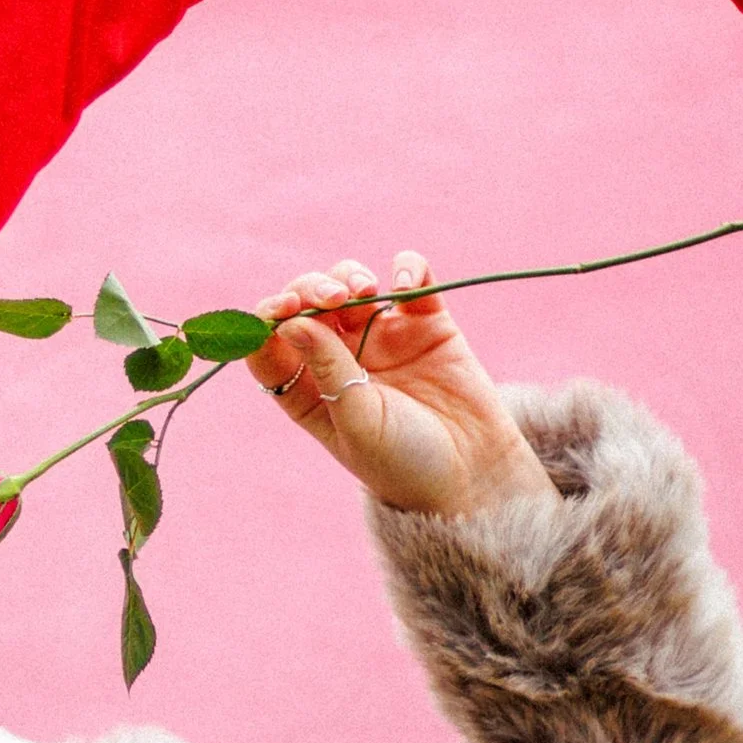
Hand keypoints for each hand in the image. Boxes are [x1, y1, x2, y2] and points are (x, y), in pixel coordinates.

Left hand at [247, 251, 559, 519]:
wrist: (473, 474)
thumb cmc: (404, 462)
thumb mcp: (358, 421)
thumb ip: (328, 369)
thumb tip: (291, 321)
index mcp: (308, 390)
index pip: (271, 345)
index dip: (268, 319)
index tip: (283, 311)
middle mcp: (338, 358)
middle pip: (308, 304)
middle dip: (310, 290)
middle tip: (331, 298)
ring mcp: (381, 337)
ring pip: (350, 283)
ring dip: (348, 276)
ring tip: (363, 291)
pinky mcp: (425, 323)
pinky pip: (411, 279)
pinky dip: (406, 267)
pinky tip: (404, 281)